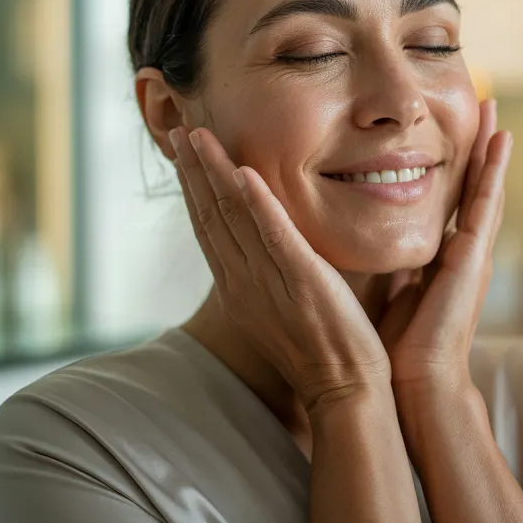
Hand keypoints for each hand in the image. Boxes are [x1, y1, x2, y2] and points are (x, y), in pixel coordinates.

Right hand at [169, 126, 391, 413]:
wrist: (344, 393)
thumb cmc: (326, 352)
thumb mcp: (288, 307)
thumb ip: (280, 272)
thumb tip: (285, 242)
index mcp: (239, 288)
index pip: (208, 229)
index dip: (193, 188)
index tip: (184, 152)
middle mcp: (243, 283)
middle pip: (208, 216)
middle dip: (192, 170)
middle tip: (178, 128)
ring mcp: (268, 283)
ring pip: (230, 219)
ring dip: (212, 173)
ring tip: (197, 135)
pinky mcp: (301, 282)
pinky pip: (272, 237)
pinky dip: (256, 204)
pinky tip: (243, 174)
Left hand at [377, 98, 511, 393]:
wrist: (416, 383)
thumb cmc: (400, 349)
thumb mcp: (393, 293)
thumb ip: (392, 267)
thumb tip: (371, 247)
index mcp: (443, 258)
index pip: (449, 201)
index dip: (452, 165)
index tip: (448, 130)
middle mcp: (464, 251)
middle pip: (472, 186)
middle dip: (477, 146)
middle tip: (481, 101)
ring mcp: (474, 252)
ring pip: (485, 187)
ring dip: (491, 147)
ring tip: (494, 107)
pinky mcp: (474, 256)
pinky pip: (485, 202)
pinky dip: (495, 170)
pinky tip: (501, 139)